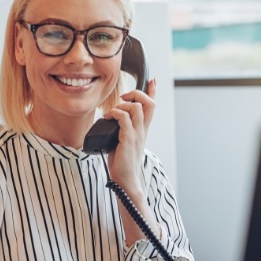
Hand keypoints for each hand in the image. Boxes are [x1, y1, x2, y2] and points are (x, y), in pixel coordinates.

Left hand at [105, 78, 155, 193]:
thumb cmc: (121, 163)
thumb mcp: (121, 142)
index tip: (152, 81)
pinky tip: (107, 119)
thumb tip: (109, 121)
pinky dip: (114, 114)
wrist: (125, 180)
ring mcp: (137, 134)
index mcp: (142, 130)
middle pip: (149, 103)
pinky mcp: (128, 139)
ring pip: (136, 107)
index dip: (152, 92)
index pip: (152, 107)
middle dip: (137, 93)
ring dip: (122, 105)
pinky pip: (123, 118)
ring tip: (112, 112)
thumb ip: (120, 130)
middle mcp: (142, 130)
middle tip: (124, 98)